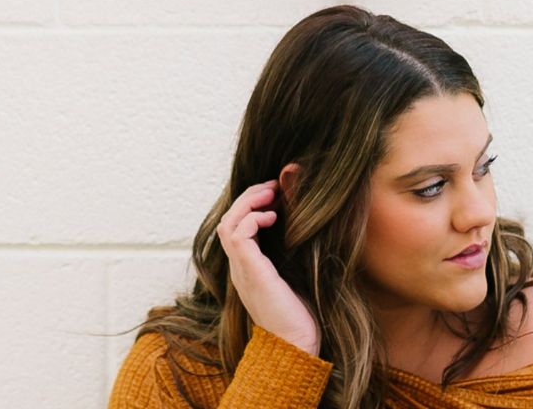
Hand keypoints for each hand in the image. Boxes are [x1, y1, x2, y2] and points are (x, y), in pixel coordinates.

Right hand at [216, 174, 319, 355]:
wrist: (296, 346)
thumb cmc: (300, 317)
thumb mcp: (295, 276)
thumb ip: (292, 255)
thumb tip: (306, 229)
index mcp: (247, 270)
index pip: (235, 229)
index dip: (250, 207)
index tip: (274, 195)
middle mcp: (240, 269)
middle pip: (227, 222)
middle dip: (247, 198)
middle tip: (271, 186)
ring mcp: (242, 271)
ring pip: (228, 225)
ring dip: (247, 203)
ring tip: (270, 194)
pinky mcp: (251, 272)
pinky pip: (238, 236)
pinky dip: (252, 219)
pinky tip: (272, 217)